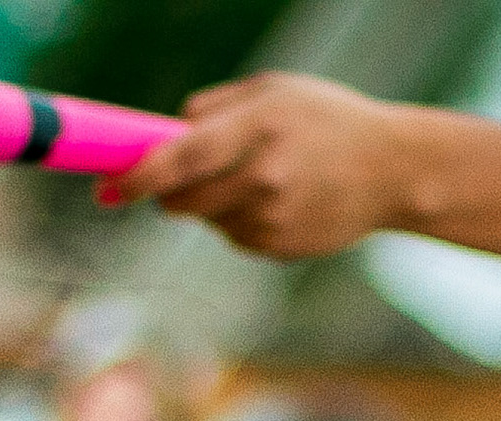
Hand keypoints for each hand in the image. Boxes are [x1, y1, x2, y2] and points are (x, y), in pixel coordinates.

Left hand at [105, 73, 428, 260]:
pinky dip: (240, 221)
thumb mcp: (274, 91)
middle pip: (181, 202)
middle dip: (167, 193)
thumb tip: (163, 135)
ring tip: (259, 178)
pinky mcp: (280, 248)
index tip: (107, 189)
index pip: (177, 160)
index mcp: (257, 129)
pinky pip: (235, 238)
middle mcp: (262, 179)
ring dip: (211, 204)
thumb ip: (214, 109)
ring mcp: (272, 220)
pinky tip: (279, 202)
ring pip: (207, 220)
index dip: (135, 178)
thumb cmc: (327, 120)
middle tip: (174, 179)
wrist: (394, 170)